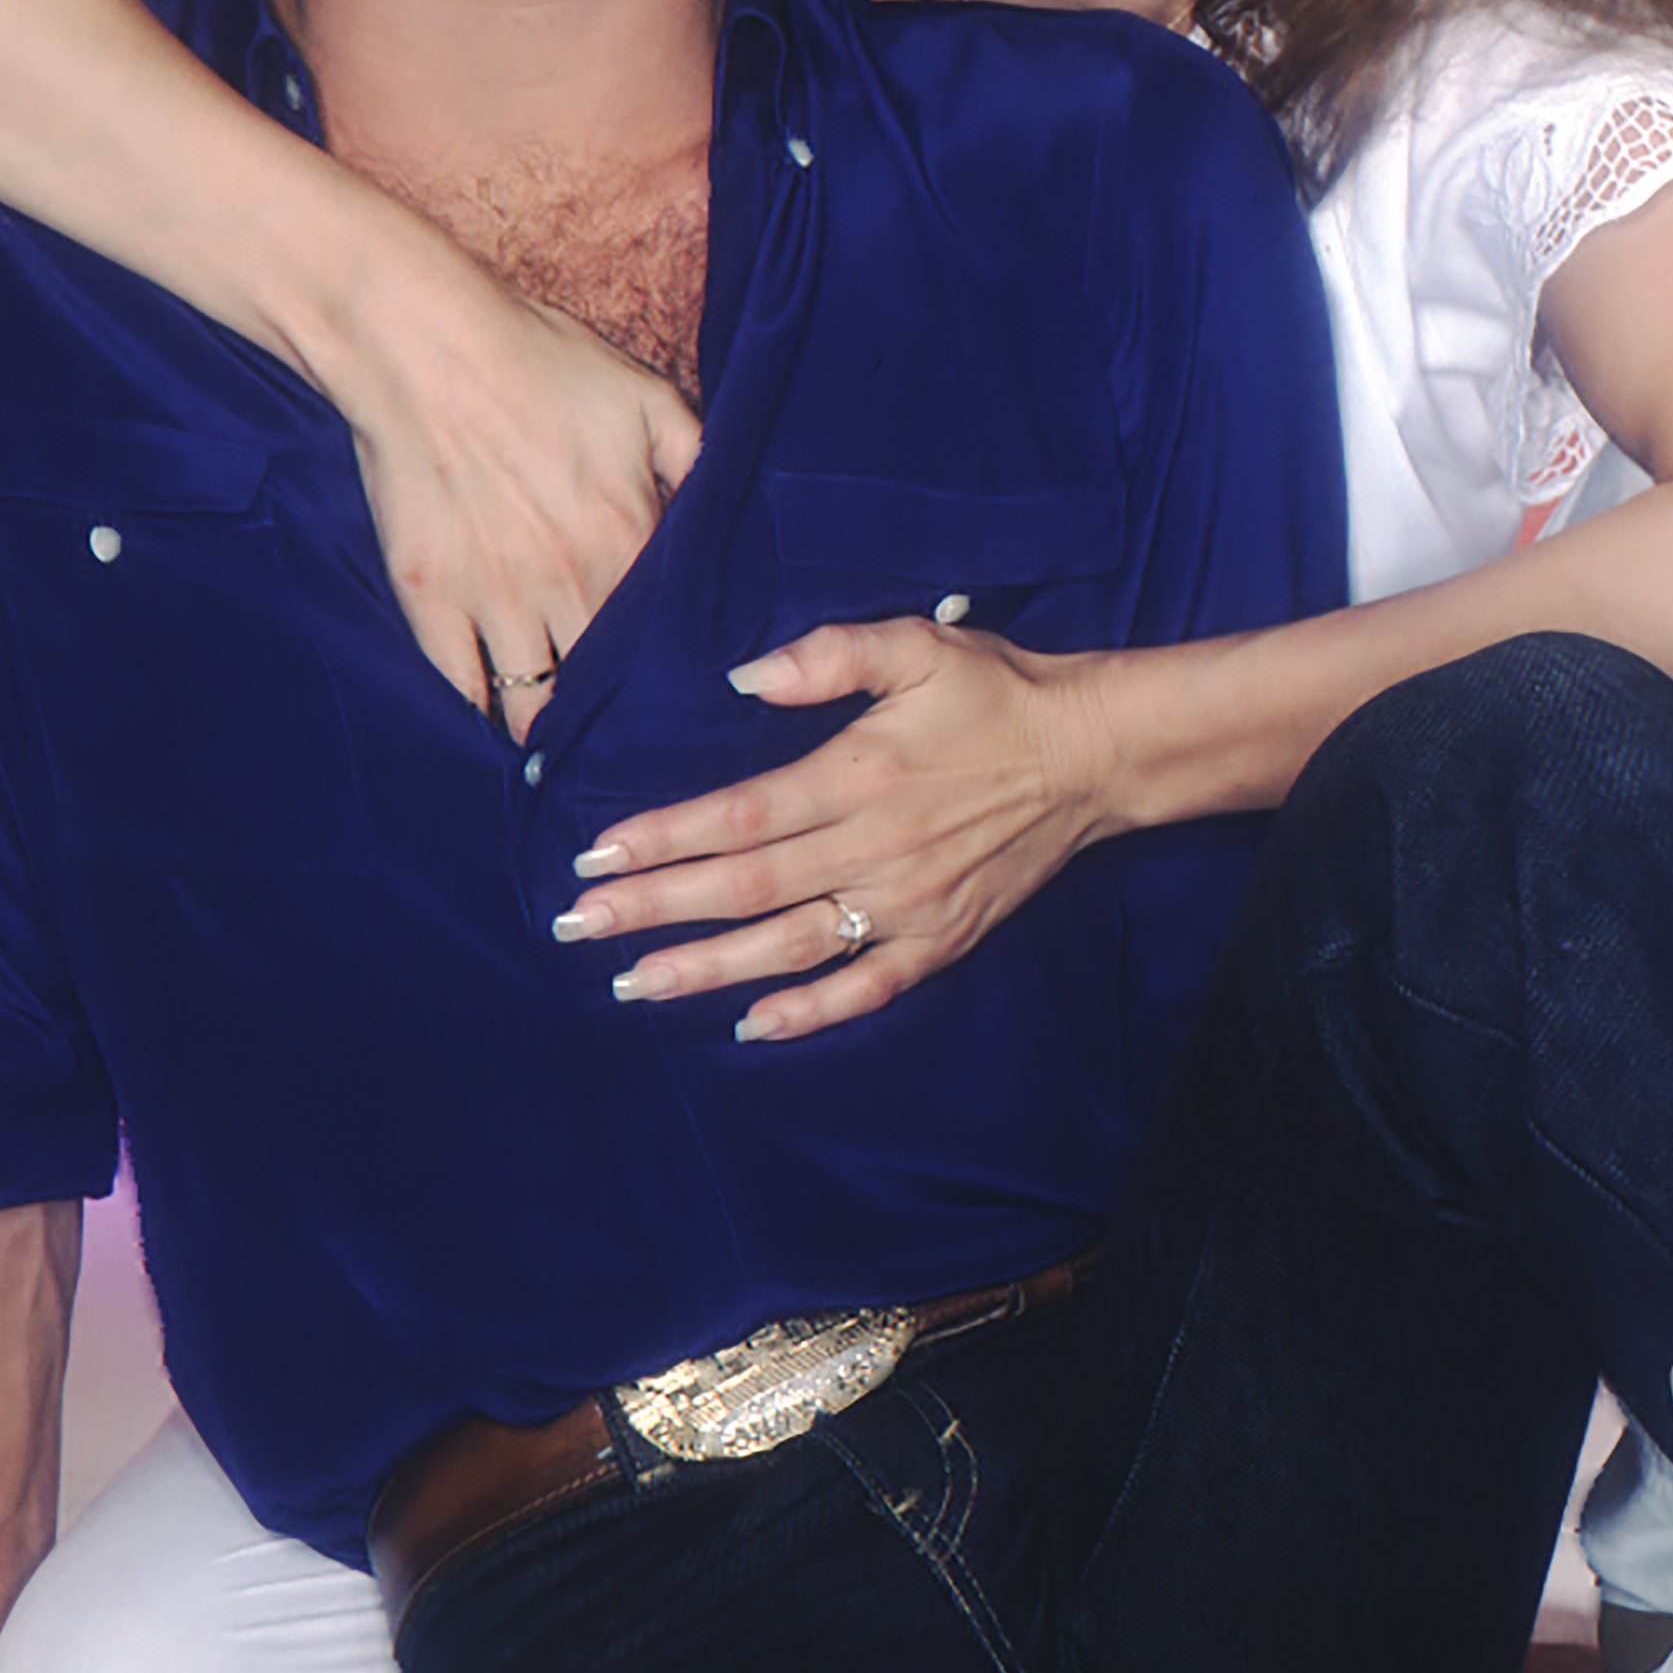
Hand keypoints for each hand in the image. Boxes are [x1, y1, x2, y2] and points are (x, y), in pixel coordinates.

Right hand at [337, 270, 701, 744]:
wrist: (422, 344)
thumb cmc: (537, 360)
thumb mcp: (646, 396)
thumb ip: (699, 463)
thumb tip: (738, 520)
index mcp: (626, 539)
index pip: (667, 646)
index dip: (672, 675)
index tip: (675, 693)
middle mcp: (565, 583)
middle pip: (604, 689)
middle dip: (616, 714)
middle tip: (620, 725)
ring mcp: (491, 598)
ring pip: (532, 709)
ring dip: (550, 726)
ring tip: (561, 735)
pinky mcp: (428, 598)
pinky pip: (460, 689)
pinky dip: (480, 710)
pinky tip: (497, 714)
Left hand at [559, 619, 1123, 1039]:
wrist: (1093, 753)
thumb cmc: (997, 691)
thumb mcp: (917, 645)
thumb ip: (831, 656)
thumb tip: (745, 676)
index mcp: (858, 775)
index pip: (739, 816)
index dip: (663, 838)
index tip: (595, 855)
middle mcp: (875, 848)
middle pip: (746, 888)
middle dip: (656, 909)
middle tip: (579, 926)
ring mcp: (909, 902)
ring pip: (792, 946)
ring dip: (708, 969)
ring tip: (635, 982)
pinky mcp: (944, 937)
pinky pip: (869, 987)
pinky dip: (811, 1012)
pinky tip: (753, 1026)